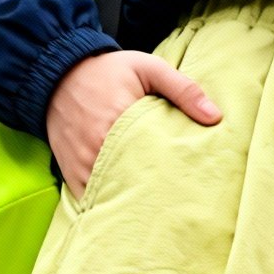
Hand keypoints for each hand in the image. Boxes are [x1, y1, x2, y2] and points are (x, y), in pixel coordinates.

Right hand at [45, 49, 220, 195]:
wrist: (58, 73)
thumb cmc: (107, 71)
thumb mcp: (148, 68)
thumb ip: (182, 89)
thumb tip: (215, 117)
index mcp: (119, 121)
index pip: (153, 159)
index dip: (172, 173)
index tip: (190, 179)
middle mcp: (97, 147)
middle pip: (134, 183)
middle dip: (155, 191)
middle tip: (178, 198)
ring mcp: (82, 164)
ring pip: (112, 194)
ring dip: (132, 199)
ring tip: (156, 205)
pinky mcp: (70, 172)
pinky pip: (91, 198)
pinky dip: (109, 201)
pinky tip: (127, 203)